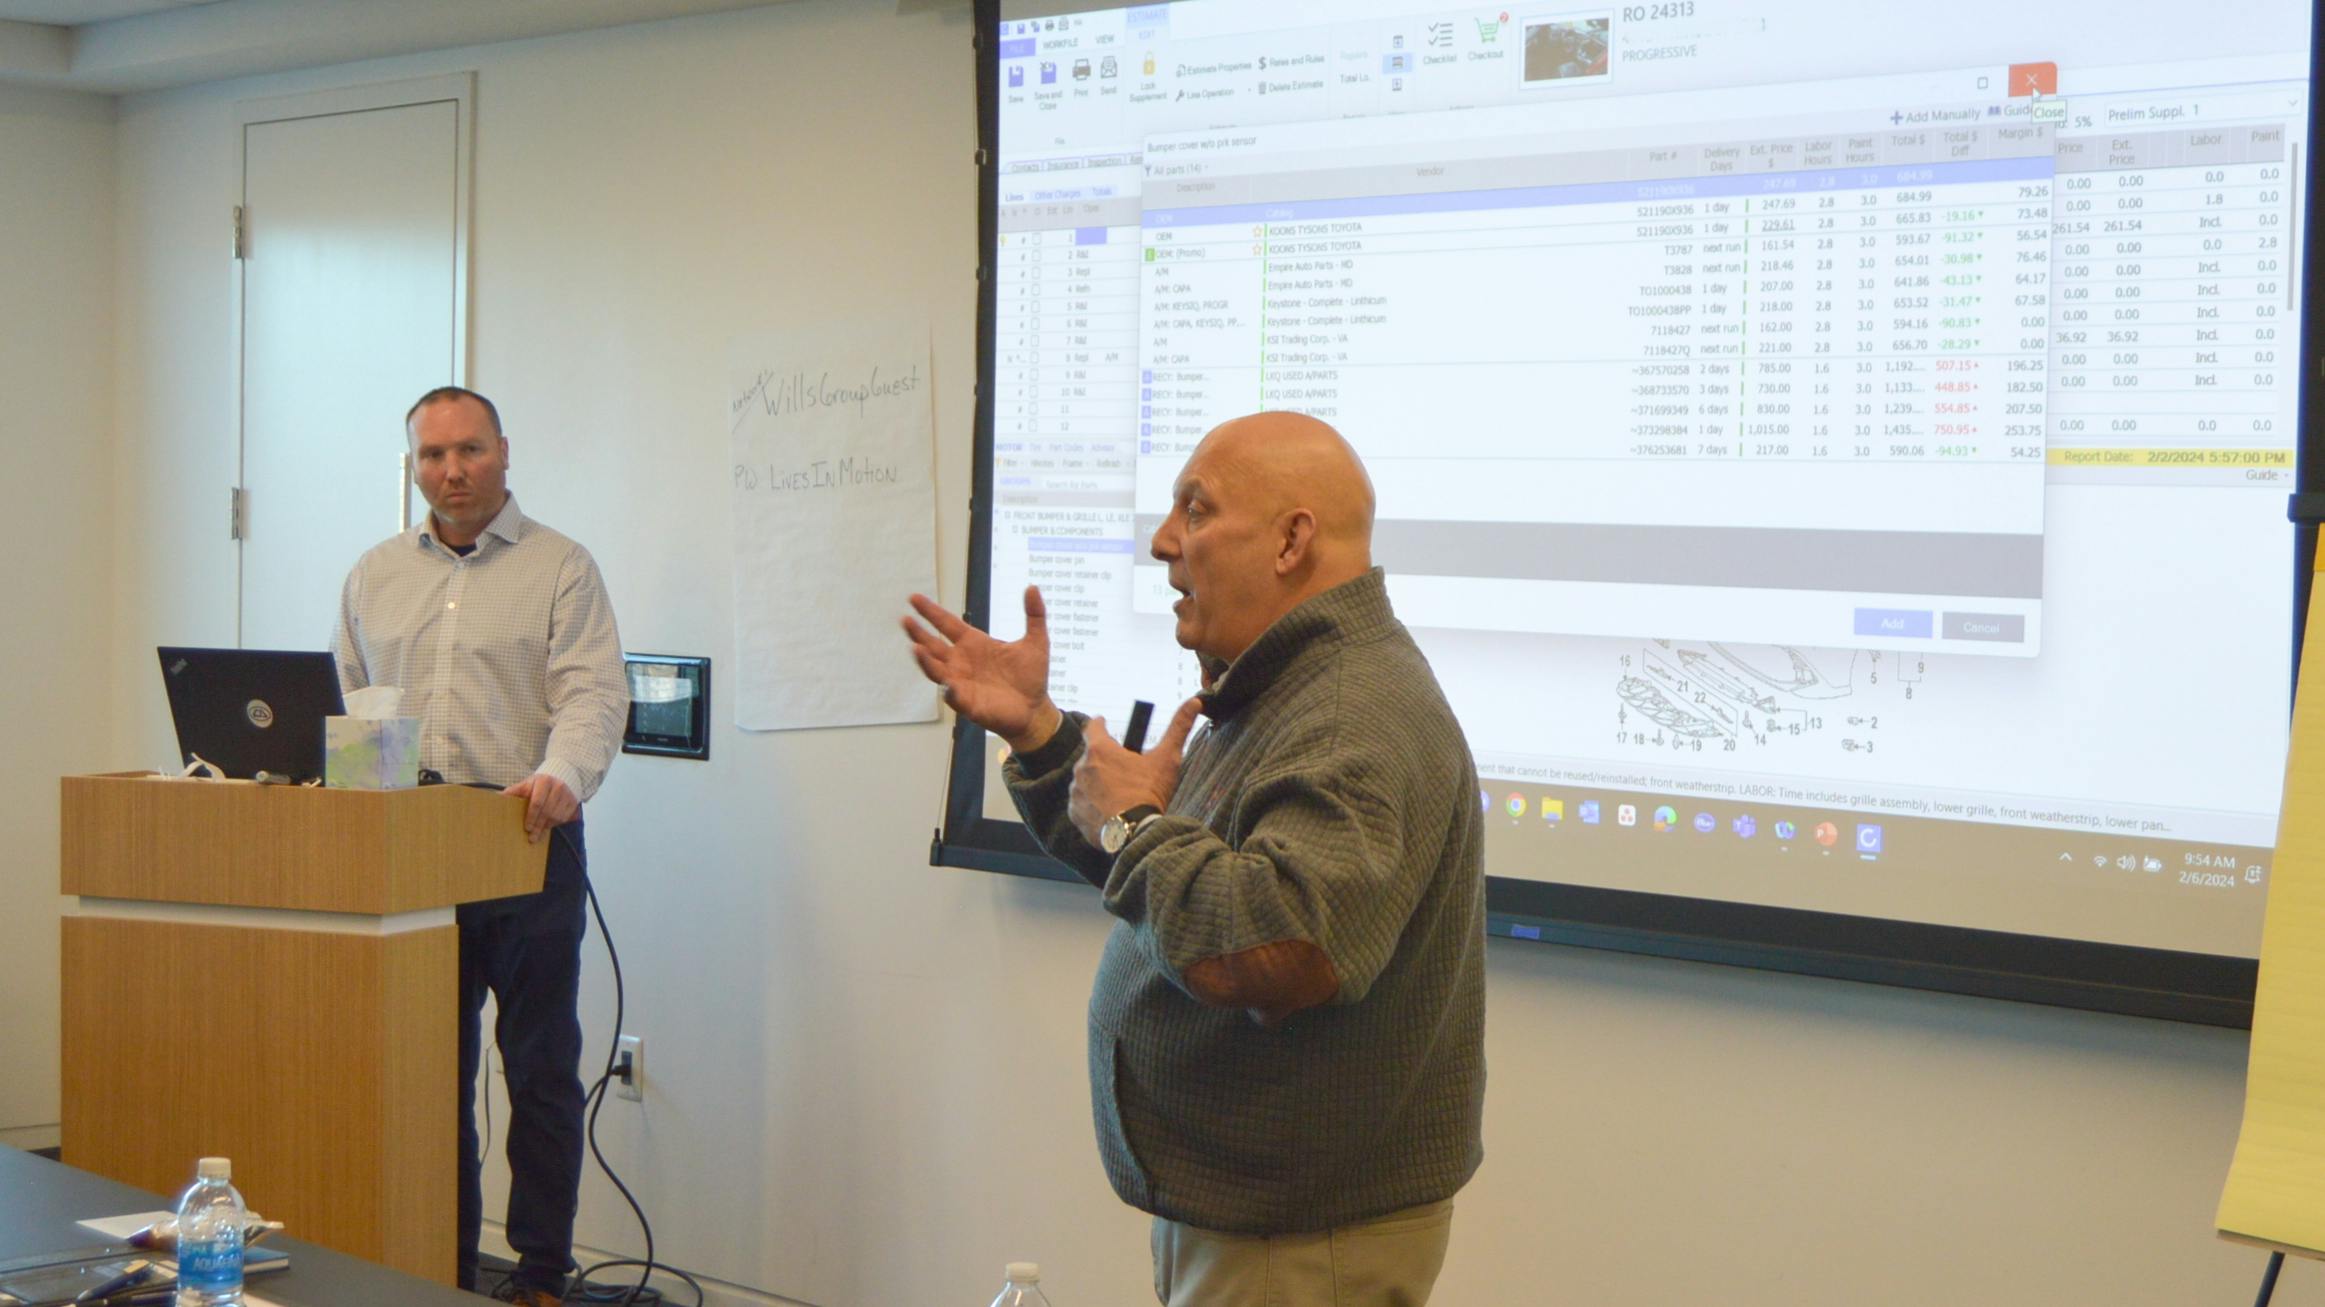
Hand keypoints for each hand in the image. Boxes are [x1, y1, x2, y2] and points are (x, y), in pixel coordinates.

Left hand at [502, 772, 577, 843]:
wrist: (560, 776)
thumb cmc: (538, 783)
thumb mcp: (526, 784)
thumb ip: (513, 791)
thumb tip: (496, 797)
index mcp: (544, 781)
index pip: (537, 802)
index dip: (532, 816)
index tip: (527, 827)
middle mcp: (558, 787)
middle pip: (547, 812)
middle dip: (539, 826)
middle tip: (532, 838)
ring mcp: (567, 795)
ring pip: (556, 816)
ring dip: (546, 827)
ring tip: (538, 835)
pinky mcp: (573, 802)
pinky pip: (564, 818)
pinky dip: (555, 824)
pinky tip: (548, 827)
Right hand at [903, 586, 1060, 752]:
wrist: (1036, 709)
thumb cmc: (1031, 676)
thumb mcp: (1036, 641)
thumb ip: (1034, 614)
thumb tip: (1032, 587)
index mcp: (973, 643)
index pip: (946, 623)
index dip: (930, 612)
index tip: (913, 598)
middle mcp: (961, 661)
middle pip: (932, 645)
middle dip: (918, 633)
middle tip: (905, 620)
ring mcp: (962, 682)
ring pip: (936, 670)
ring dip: (925, 661)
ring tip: (915, 648)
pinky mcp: (969, 704)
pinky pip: (954, 696)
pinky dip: (949, 691)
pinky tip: (947, 685)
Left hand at [1068, 697, 1202, 846]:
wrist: (1136, 833)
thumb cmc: (1149, 793)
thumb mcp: (1167, 758)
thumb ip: (1178, 727)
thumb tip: (1194, 701)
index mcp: (1100, 750)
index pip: (1093, 727)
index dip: (1100, 724)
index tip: (1105, 723)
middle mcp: (1082, 768)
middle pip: (1091, 757)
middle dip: (1104, 760)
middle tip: (1123, 770)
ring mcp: (1076, 792)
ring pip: (1085, 781)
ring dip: (1097, 783)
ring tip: (1117, 794)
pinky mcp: (1075, 813)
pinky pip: (1081, 804)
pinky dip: (1092, 804)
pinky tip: (1109, 810)